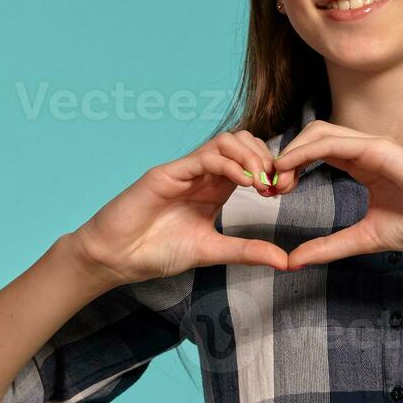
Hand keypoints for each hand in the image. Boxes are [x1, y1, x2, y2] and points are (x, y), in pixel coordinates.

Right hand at [72, 132, 289, 287]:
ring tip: (262, 182)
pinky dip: (230, 165)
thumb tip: (286, 262)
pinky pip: (204, 157)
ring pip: (226, 141)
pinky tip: (244, 183)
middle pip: (242, 142)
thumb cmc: (156, 251)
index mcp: (214, 188)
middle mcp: (201, 173)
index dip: (271, 169)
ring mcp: (185, 170)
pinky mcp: (168, 173)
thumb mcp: (212, 251)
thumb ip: (247, 251)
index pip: (250, 160)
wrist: (116, 258)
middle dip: (265, 157)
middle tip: (275, 185)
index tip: (282, 191)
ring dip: (251, 156)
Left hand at [270, 120, 402, 269]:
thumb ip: (328, 246)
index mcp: (363, 165)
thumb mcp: (363, 239)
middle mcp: (365, 149)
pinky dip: (305, 150)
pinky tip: (288, 167)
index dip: (290, 167)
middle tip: (268, 187)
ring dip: (290, 152)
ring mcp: (372, 145)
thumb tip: (293, 261)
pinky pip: (333, 141)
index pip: (316, 152)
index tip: (273, 192)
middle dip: (285, 157)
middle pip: (311, 136)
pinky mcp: (379, 148)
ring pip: (318, 132)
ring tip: (275, 179)